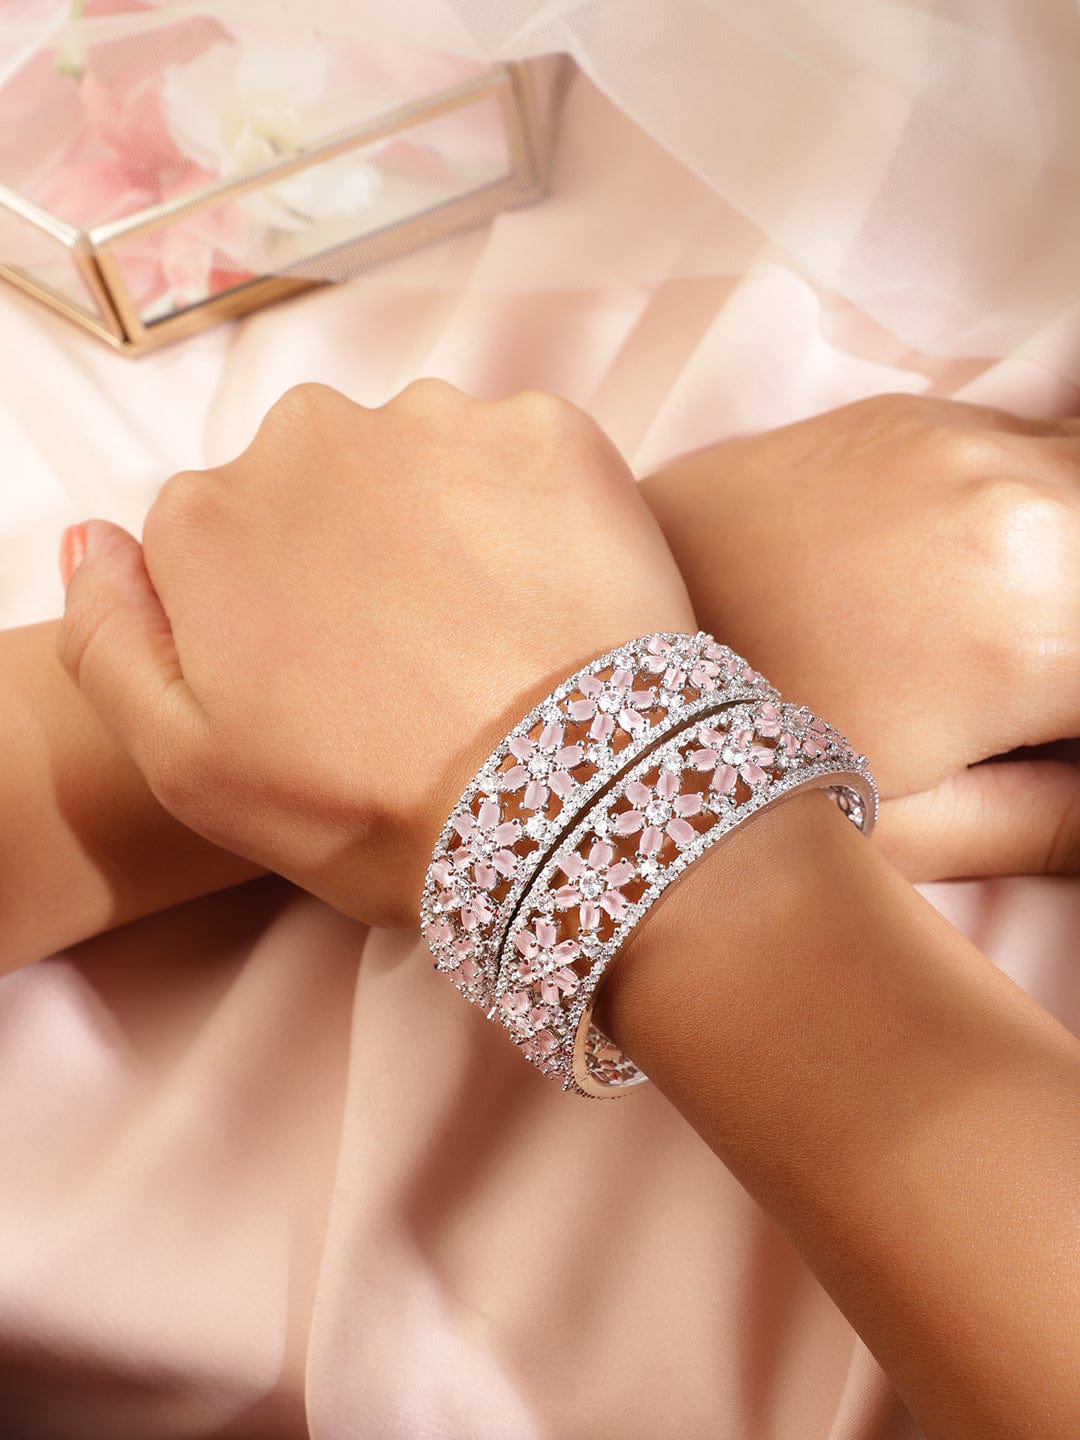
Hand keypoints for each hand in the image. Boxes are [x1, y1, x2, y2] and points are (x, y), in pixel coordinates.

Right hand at [57, 381, 694, 926]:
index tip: (330, 679)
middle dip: (355, 553)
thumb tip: (96, 541)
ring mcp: (436, 421)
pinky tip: (549, 595)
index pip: (222, 538)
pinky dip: (535, 513)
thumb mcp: (187, 765)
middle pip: (319, 485)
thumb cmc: (367, 804)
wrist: (560, 807)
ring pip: (422, 463)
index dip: (277, 613)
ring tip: (486, 633)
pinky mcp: (547, 430)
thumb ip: (108, 640)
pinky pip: (525, 459)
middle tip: (411, 661)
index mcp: (209, 516)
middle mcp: (309, 436)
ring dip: (445, 525)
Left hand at [640, 394, 1079, 878]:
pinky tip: (985, 576)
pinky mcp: (907, 412)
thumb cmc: (730, 758)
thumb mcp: (916, 830)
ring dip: (1064, 566)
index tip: (1044, 737)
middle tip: (1021, 704)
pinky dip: (1048, 503)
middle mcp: (1021, 499)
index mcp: (1038, 622)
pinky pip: (1039, 440)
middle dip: (1072, 648)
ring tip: (987, 644)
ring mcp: (960, 437)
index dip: (1078, 729)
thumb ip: (1065, 818)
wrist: (575, 649)